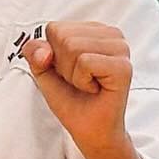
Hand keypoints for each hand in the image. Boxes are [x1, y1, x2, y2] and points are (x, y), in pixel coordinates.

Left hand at [23, 19, 132, 158]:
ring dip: (73, 74)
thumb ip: (35, 52)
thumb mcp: (44, 72)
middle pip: (63, 36)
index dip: (53, 56)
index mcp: (94, 30)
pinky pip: (84, 62)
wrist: (89, 130)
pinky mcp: (123, 66)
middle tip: (80, 81)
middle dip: (63, 66)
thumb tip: (44, 50)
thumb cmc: (72, 100)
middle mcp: (111, 34)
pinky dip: (82, 81)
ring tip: (88, 85)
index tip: (70, 72)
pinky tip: (95, 89)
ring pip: (73, 47)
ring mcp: (121, 49)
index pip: (54, 28)